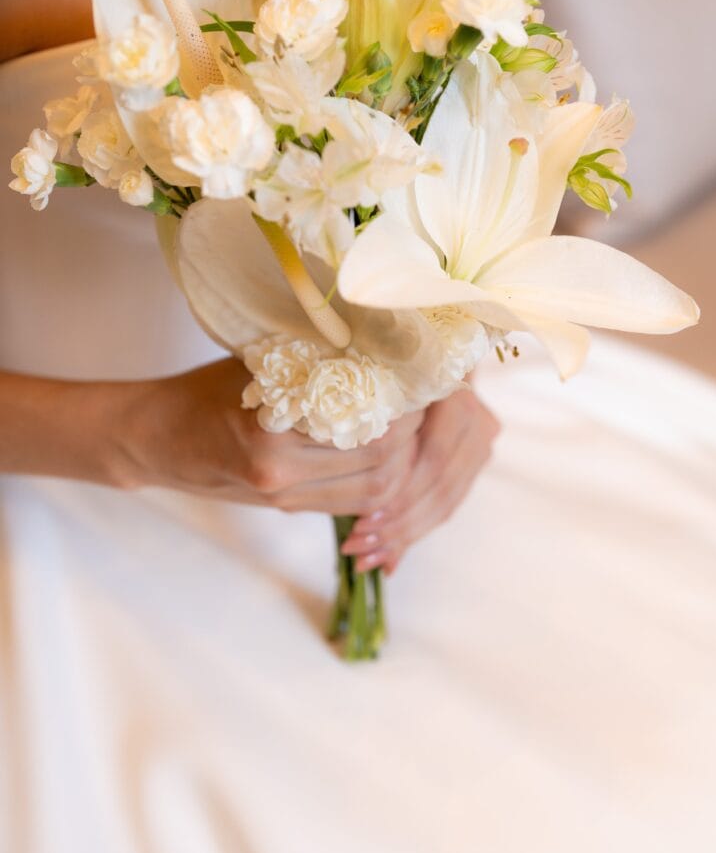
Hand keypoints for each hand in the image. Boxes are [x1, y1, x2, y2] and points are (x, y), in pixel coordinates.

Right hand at [118, 357, 424, 515]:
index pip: (368, 426)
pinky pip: (351, 502)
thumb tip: (383, 345)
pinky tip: (386, 453)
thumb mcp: (258, 364)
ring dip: (401, 462)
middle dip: (411, 434)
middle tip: (423, 402)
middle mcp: (280, 472)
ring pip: (373, 490)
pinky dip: (378, 480)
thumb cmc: (203, 389)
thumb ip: (315, 362)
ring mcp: (285, 496)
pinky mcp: (287, 508)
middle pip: (380, 463)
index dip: (405, 406)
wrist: (155, 439)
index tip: (419, 381)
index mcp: (271, 432)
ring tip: (410, 427)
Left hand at [339, 387, 499, 574]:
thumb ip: (365, 432)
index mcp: (453, 391)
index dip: (395, 497)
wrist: (418, 352)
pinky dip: (415, 530)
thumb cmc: (377, 372)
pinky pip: (449, 503)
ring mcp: (483, 435)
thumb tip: (348, 492)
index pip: (430, 460)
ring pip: (446, 500)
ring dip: (404, 534)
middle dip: (396, 523)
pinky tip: (387, 554)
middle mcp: (476, 414)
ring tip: (368, 556)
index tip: (357, 523)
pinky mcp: (479, 454)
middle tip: (358, 547)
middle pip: (439, 484)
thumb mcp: (371, 399)